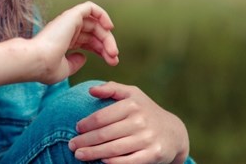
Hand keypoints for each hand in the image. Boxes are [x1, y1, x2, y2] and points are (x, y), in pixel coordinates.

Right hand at [31, 1, 117, 83]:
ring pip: (95, 23)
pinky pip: (90, 8)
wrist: (36, 61)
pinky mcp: (71, 15)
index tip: (111, 62)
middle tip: (114, 59)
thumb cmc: (45, 68)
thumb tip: (83, 57)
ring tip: (113, 52)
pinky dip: (102, 14)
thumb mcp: (64, 69)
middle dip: (107, 46)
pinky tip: (109, 28)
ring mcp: (68, 22)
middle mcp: (66, 30)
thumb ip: (74, 63)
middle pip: (94, 34)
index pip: (87, 42)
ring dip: (107, 37)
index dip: (101, 51)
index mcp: (63, 41)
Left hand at [69, 82, 189, 163]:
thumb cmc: (145, 111)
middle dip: (85, 141)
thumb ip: (112, 89)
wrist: (173, 132)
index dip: (86, 124)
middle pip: (105, 134)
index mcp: (132, 104)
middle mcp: (140, 121)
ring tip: (79, 155)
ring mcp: (147, 139)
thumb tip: (91, 90)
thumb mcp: (132, 94)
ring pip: (114, 148)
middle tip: (71, 145)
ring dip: (93, 153)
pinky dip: (113, 162)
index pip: (102, 117)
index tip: (76, 129)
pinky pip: (129, 161)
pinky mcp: (153, 154)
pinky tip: (101, 161)